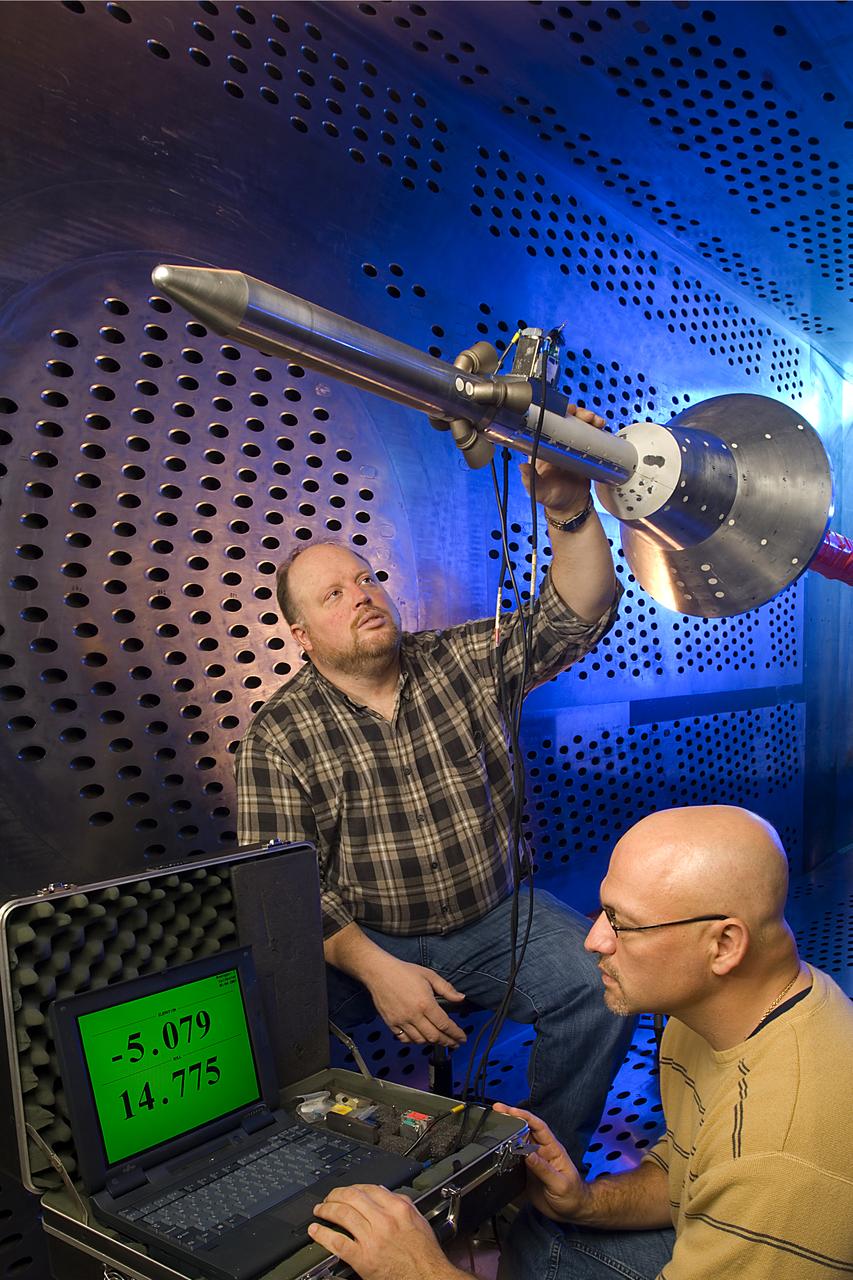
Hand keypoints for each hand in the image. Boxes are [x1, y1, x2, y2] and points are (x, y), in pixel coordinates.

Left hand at [308, 1185, 461, 1279]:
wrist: (428, 1279)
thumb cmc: (424, 1255)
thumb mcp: (418, 1221)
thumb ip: (402, 1203)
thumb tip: (385, 1192)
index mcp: (398, 1209)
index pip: (370, 1188)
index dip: (354, 1187)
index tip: (348, 1190)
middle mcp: (384, 1220)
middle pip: (353, 1197)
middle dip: (336, 1195)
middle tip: (329, 1197)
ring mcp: (372, 1239)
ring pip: (343, 1215)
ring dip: (327, 1210)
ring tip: (319, 1210)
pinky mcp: (363, 1258)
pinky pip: (338, 1242)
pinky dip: (323, 1234)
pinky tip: (316, 1231)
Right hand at [364, 952, 465, 1046]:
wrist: (379, 972)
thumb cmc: (402, 971)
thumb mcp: (429, 975)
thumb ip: (446, 989)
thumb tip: (460, 998)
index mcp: (425, 1003)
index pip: (445, 1024)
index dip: (456, 1034)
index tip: (462, 1038)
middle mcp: (414, 1015)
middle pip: (434, 1036)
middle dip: (447, 1042)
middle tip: (455, 1043)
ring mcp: (401, 1021)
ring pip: (420, 1040)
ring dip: (432, 1042)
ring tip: (439, 1040)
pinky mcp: (391, 1023)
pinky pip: (405, 1039)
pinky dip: (414, 1041)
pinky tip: (420, 1037)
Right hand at [492, 1104, 588, 1221]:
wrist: (572, 1212)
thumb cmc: (573, 1195)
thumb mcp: (560, 1183)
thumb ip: (543, 1168)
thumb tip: (526, 1153)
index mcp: (552, 1149)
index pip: (538, 1126)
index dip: (524, 1116)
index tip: (510, 1110)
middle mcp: (541, 1152)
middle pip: (525, 1130)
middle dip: (511, 1119)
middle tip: (497, 1111)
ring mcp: (533, 1162)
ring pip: (517, 1144)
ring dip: (506, 1135)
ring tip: (492, 1126)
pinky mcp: (527, 1173)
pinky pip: (514, 1161)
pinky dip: (505, 1155)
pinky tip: (496, 1153)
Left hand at [519, 403, 605, 515]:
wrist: (572, 508)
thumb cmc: (553, 499)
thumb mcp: (539, 491)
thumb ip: (531, 481)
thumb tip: (522, 467)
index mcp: (543, 449)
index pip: (547, 425)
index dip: (556, 413)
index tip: (565, 410)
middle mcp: (557, 445)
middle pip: (566, 421)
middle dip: (576, 413)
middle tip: (584, 415)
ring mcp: (572, 447)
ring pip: (579, 426)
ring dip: (588, 418)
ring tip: (595, 421)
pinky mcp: (585, 452)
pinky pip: (591, 436)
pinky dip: (596, 429)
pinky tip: (601, 427)